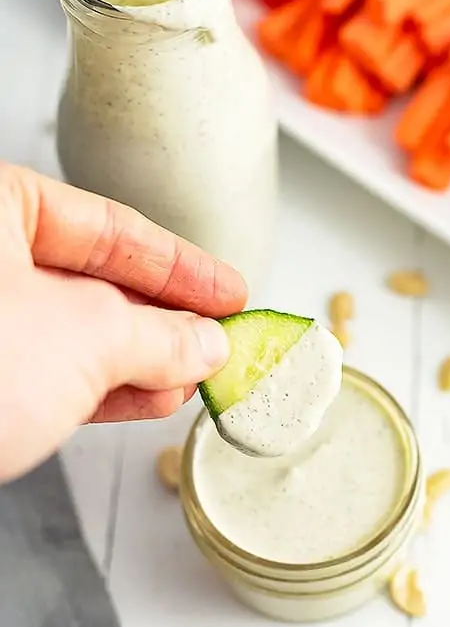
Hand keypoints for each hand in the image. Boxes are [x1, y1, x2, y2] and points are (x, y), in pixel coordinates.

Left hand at [0, 162, 246, 481]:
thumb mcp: (82, 338)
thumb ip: (157, 334)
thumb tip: (204, 341)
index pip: (108, 226)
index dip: (181, 264)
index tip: (227, 291)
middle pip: (92, 280)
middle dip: (164, 317)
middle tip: (218, 339)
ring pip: (71, 332)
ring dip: (140, 360)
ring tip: (193, 377)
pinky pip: (46, 372)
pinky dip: (101, 388)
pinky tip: (148, 400)